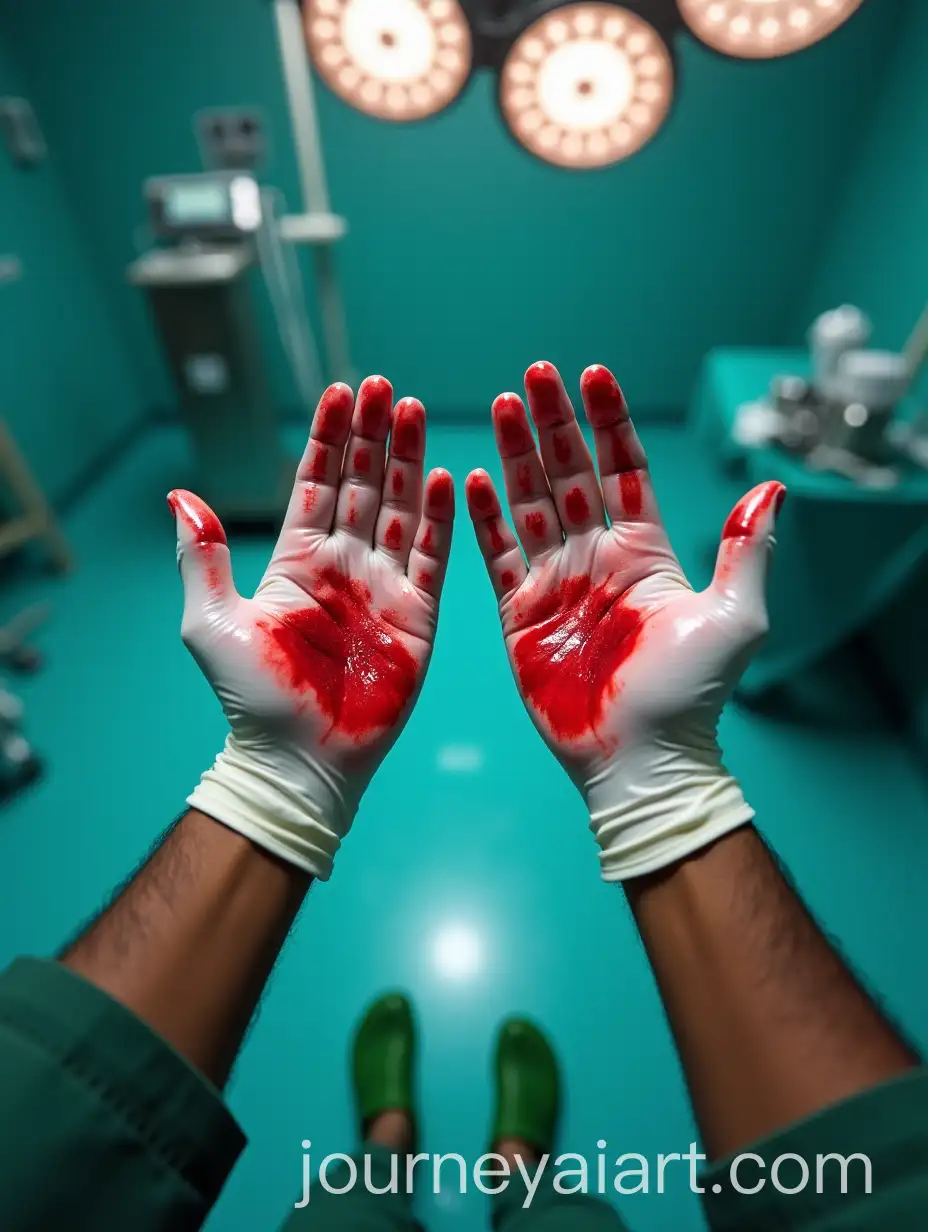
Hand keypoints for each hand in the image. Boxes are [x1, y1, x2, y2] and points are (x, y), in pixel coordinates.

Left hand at [169, 377, 453, 877]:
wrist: (299, 761)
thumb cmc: (253, 698)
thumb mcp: (212, 622)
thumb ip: (203, 557)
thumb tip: (179, 496)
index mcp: (296, 563)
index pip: (316, 484)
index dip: (328, 438)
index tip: (339, 390)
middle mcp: (343, 567)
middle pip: (363, 486)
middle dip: (372, 435)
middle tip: (384, 387)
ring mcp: (383, 589)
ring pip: (400, 510)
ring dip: (406, 461)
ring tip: (414, 411)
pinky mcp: (417, 618)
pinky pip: (432, 558)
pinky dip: (438, 518)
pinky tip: (441, 477)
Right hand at [466, 362, 782, 879]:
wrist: (640, 759)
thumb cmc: (689, 694)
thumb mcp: (733, 618)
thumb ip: (743, 551)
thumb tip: (772, 485)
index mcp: (646, 552)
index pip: (624, 469)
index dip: (608, 422)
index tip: (593, 373)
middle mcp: (598, 558)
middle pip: (569, 474)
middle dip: (553, 423)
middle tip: (534, 374)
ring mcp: (556, 583)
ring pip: (529, 503)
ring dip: (516, 454)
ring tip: (502, 404)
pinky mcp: (520, 614)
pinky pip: (497, 555)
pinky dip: (484, 518)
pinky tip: (471, 477)